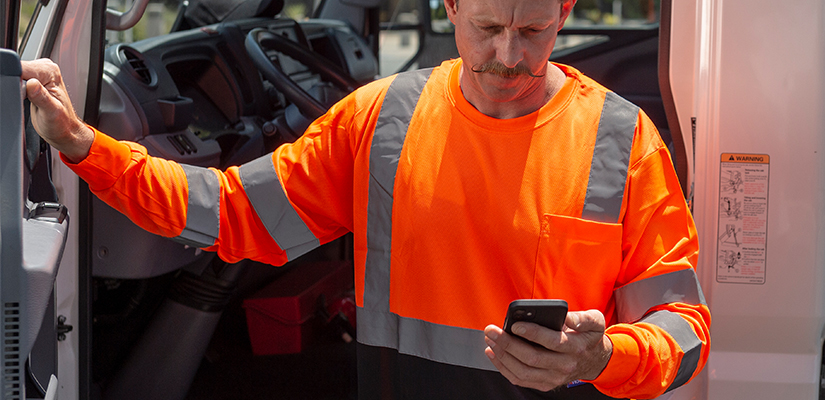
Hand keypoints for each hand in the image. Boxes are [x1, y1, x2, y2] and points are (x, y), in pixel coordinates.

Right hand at [21, 59, 93, 162]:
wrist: (63, 131)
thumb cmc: (62, 124)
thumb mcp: (52, 112)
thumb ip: (41, 97)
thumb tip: (31, 84)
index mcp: (50, 72)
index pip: (23, 68)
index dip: (17, 81)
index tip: (21, 94)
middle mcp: (44, 70)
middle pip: (17, 70)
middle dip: (16, 85)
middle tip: (27, 100)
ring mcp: (37, 74)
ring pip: (14, 75)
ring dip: (16, 88)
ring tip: (28, 100)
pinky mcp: (30, 81)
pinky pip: (16, 80)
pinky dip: (17, 90)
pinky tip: (25, 99)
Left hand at [484, 309, 612, 391]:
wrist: (594, 361)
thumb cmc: (589, 337)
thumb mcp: (595, 321)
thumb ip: (582, 318)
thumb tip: (566, 317)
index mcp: (575, 347)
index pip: (552, 342)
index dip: (532, 333)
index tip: (515, 325)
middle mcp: (564, 365)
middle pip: (532, 358)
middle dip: (508, 343)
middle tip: (492, 330)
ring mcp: (553, 378)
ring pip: (523, 371)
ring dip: (502, 356)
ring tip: (490, 340)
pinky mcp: (545, 384)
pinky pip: (520, 379)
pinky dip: (503, 367)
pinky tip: (493, 353)